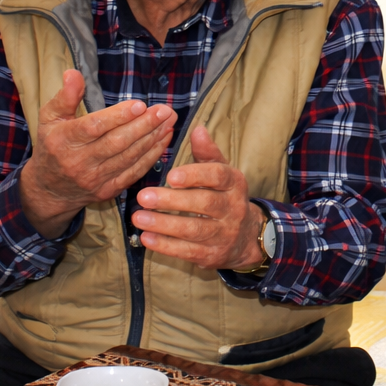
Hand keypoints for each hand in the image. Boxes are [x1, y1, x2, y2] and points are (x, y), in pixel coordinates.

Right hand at [18, 70, 176, 237]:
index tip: (140, 105)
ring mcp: (95, 179)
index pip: (94, 128)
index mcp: (64, 141)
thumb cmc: (52, 145)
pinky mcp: (108, 190)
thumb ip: (65, 96)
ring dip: (153, 138)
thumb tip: (74, 73)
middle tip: (164, 110)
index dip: (118, 116)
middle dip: (144, 125)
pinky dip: (152, 156)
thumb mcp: (50, 118)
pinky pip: (134, 172)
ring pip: (129, 157)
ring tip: (169, 120)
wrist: (50, 189)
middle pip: (117, 143)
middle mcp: (80, 162)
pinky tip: (164, 139)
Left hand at [133, 126, 266, 270]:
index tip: (170, 175)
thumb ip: (207, 153)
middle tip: (143, 196)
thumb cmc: (225, 196)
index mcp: (234, 183)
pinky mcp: (212, 255)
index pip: (218, 176)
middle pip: (204, 204)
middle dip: (172, 201)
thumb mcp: (222, 172)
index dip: (195, 175)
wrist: (247, 237)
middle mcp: (233, 208)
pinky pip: (188, 251)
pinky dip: (166, 246)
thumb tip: (198, 130)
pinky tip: (146, 238)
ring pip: (194, 230)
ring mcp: (224, 234)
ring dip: (164, 225)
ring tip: (138, 218)